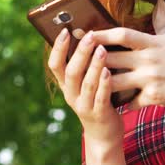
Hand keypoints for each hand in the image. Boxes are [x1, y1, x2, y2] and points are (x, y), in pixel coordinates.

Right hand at [47, 28, 123, 146]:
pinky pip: (100, 97)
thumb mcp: (86, 83)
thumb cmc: (97, 100)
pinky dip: (104, 84)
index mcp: (65, 85)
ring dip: (94, 65)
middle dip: (80, 52)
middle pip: (71, 71)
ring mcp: (84, 105)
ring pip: (86, 83)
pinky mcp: (99, 114)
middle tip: (90, 35)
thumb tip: (91, 36)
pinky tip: (109, 71)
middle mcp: (71, 95)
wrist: (104, 134)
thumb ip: (86, 65)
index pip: (55, 65)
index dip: (58, 48)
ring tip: (102, 49)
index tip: (65, 30)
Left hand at [92, 27, 164, 114]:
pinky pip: (130, 101)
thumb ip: (153, 38)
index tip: (85, 34)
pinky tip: (122, 104)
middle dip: (92, 59)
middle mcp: (150, 60)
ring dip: (103, 84)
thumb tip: (134, 35)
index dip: (101, 34)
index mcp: (153, 43)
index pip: (121, 34)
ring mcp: (151, 79)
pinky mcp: (154, 97)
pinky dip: (125, 103)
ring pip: (114, 82)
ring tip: (93, 84)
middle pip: (111, 58)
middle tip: (78, 60)